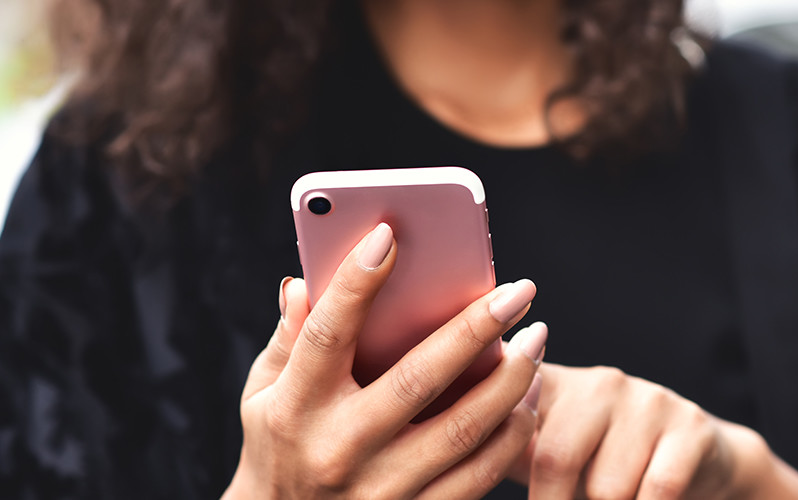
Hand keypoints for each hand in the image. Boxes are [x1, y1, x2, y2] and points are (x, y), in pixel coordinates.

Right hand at [224, 223, 547, 498]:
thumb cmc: (277, 448)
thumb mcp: (262, 395)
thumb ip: (290, 338)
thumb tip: (304, 280)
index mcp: (295, 408)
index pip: (328, 334)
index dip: (355, 283)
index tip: (389, 236)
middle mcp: (338, 449)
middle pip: (418, 380)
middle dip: (475, 329)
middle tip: (518, 291)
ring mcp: (380, 491)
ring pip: (463, 431)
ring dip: (511, 382)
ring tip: (536, 339)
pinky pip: (478, 477)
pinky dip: (511, 434)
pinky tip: (527, 398)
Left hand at [511, 364, 797, 498]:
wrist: (698, 461)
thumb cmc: (602, 464)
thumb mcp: (547, 452)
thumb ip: (503, 446)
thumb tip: (453, 460)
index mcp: (554, 383)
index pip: (510, 403)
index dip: (493, 443)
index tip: (483, 468)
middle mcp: (600, 382)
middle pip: (555, 457)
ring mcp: (647, 399)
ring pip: (606, 487)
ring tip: (602, 499)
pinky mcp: (689, 426)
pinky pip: (656, 491)